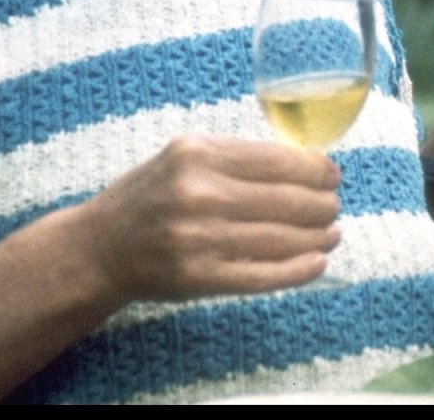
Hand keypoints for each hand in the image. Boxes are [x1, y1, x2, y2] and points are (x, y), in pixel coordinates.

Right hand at [75, 133, 340, 302]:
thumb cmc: (150, 196)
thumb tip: (306, 163)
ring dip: (318, 237)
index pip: (279, 161)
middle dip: (323, 205)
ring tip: (332, 234)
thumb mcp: (184, 155)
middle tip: (333, 208)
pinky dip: (298, 270)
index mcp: (198, 154)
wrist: (99, 248)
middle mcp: (199, 194)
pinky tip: (317, 262)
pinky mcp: (199, 278)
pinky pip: (264, 275)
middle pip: (287, 200)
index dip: (317, 170)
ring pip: (282, 238)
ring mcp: (199, 239)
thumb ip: (236, 156)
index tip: (333, 176)